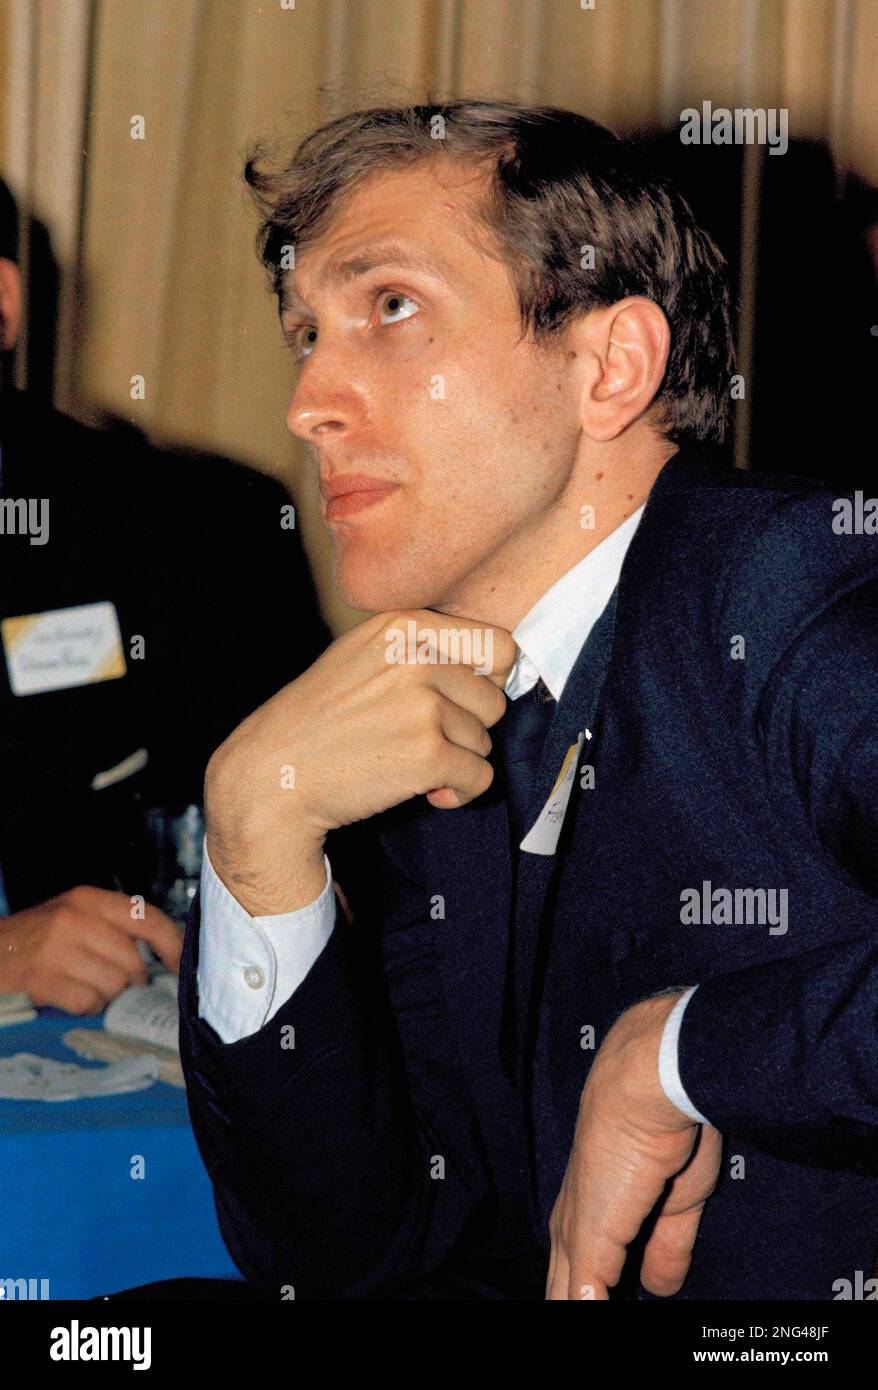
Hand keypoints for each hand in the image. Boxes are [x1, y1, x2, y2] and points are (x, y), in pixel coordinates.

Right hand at [0, 886, 182, 1014]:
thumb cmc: (33, 939)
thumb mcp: (72, 917)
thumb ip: (112, 928)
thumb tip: (162, 957)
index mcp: (87, 900)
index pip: (147, 918)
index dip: (173, 944)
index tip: (181, 966)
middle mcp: (74, 919)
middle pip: (133, 961)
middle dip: (129, 980)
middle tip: (109, 981)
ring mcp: (57, 949)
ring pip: (114, 984)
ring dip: (105, 995)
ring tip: (83, 985)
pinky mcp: (43, 980)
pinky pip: (89, 1002)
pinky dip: (85, 1006)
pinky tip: (68, 996)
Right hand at [205, 609, 515, 914]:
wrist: (272, 776)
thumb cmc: (317, 721)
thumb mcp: (362, 656)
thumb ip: (422, 650)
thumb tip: (498, 666)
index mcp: (402, 626)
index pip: (497, 646)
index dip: (486, 682)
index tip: (459, 703)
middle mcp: (416, 659)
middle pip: (493, 700)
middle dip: (466, 729)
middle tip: (422, 741)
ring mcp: (423, 706)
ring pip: (484, 742)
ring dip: (456, 762)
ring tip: (409, 764)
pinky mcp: (428, 754)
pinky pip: (479, 778)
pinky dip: (457, 794)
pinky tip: (424, 792)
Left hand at [546, 992, 721, 1299]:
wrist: (651, 1084)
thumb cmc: (670, 1122)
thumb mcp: (680, 1200)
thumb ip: (667, 1245)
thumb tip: (660, 1288)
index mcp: (595, 1201)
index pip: (582, 1262)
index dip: (591, 1291)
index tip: (602, 1304)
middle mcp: (577, 1216)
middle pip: (565, 1280)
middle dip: (577, 1301)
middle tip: (585, 1315)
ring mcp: (577, 1229)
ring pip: (566, 1290)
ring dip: (578, 1308)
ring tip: (583, 1318)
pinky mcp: (586, 1238)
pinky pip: (581, 1296)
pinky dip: (586, 1311)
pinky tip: (587, 1317)